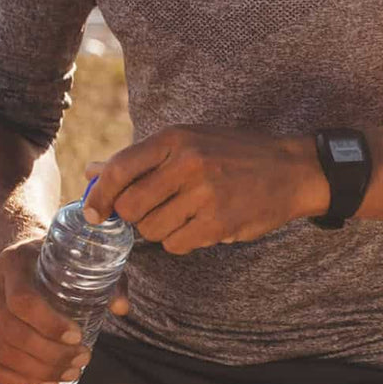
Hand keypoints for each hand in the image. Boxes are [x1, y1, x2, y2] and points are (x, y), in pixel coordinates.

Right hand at [0, 237, 94, 383]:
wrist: (19, 249)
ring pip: (1, 352)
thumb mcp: (80, 256)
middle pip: (11, 332)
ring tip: (70, 374)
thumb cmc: (57, 255)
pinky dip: (17, 381)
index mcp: (11, 261)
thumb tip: (122, 308)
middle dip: (49, 354)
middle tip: (82, 360)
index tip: (78, 336)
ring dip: (37, 370)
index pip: (22, 301)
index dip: (49, 324)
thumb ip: (106, 278)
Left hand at [82, 126, 323, 253]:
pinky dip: (183, 241)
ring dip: (162, 230)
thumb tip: (91, 171)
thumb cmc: (234, 154)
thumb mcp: (189, 142)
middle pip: (131, 207)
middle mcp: (187, 162)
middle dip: (135, 217)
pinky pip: (177, 244)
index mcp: (175, 138)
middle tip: (154, 211)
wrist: (291, 170)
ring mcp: (204, 193)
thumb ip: (140, 158)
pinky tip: (202, 225)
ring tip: (186, 215)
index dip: (98, 197)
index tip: (93, 214)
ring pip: (152, 230)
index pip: (119, 170)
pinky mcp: (218, 221)